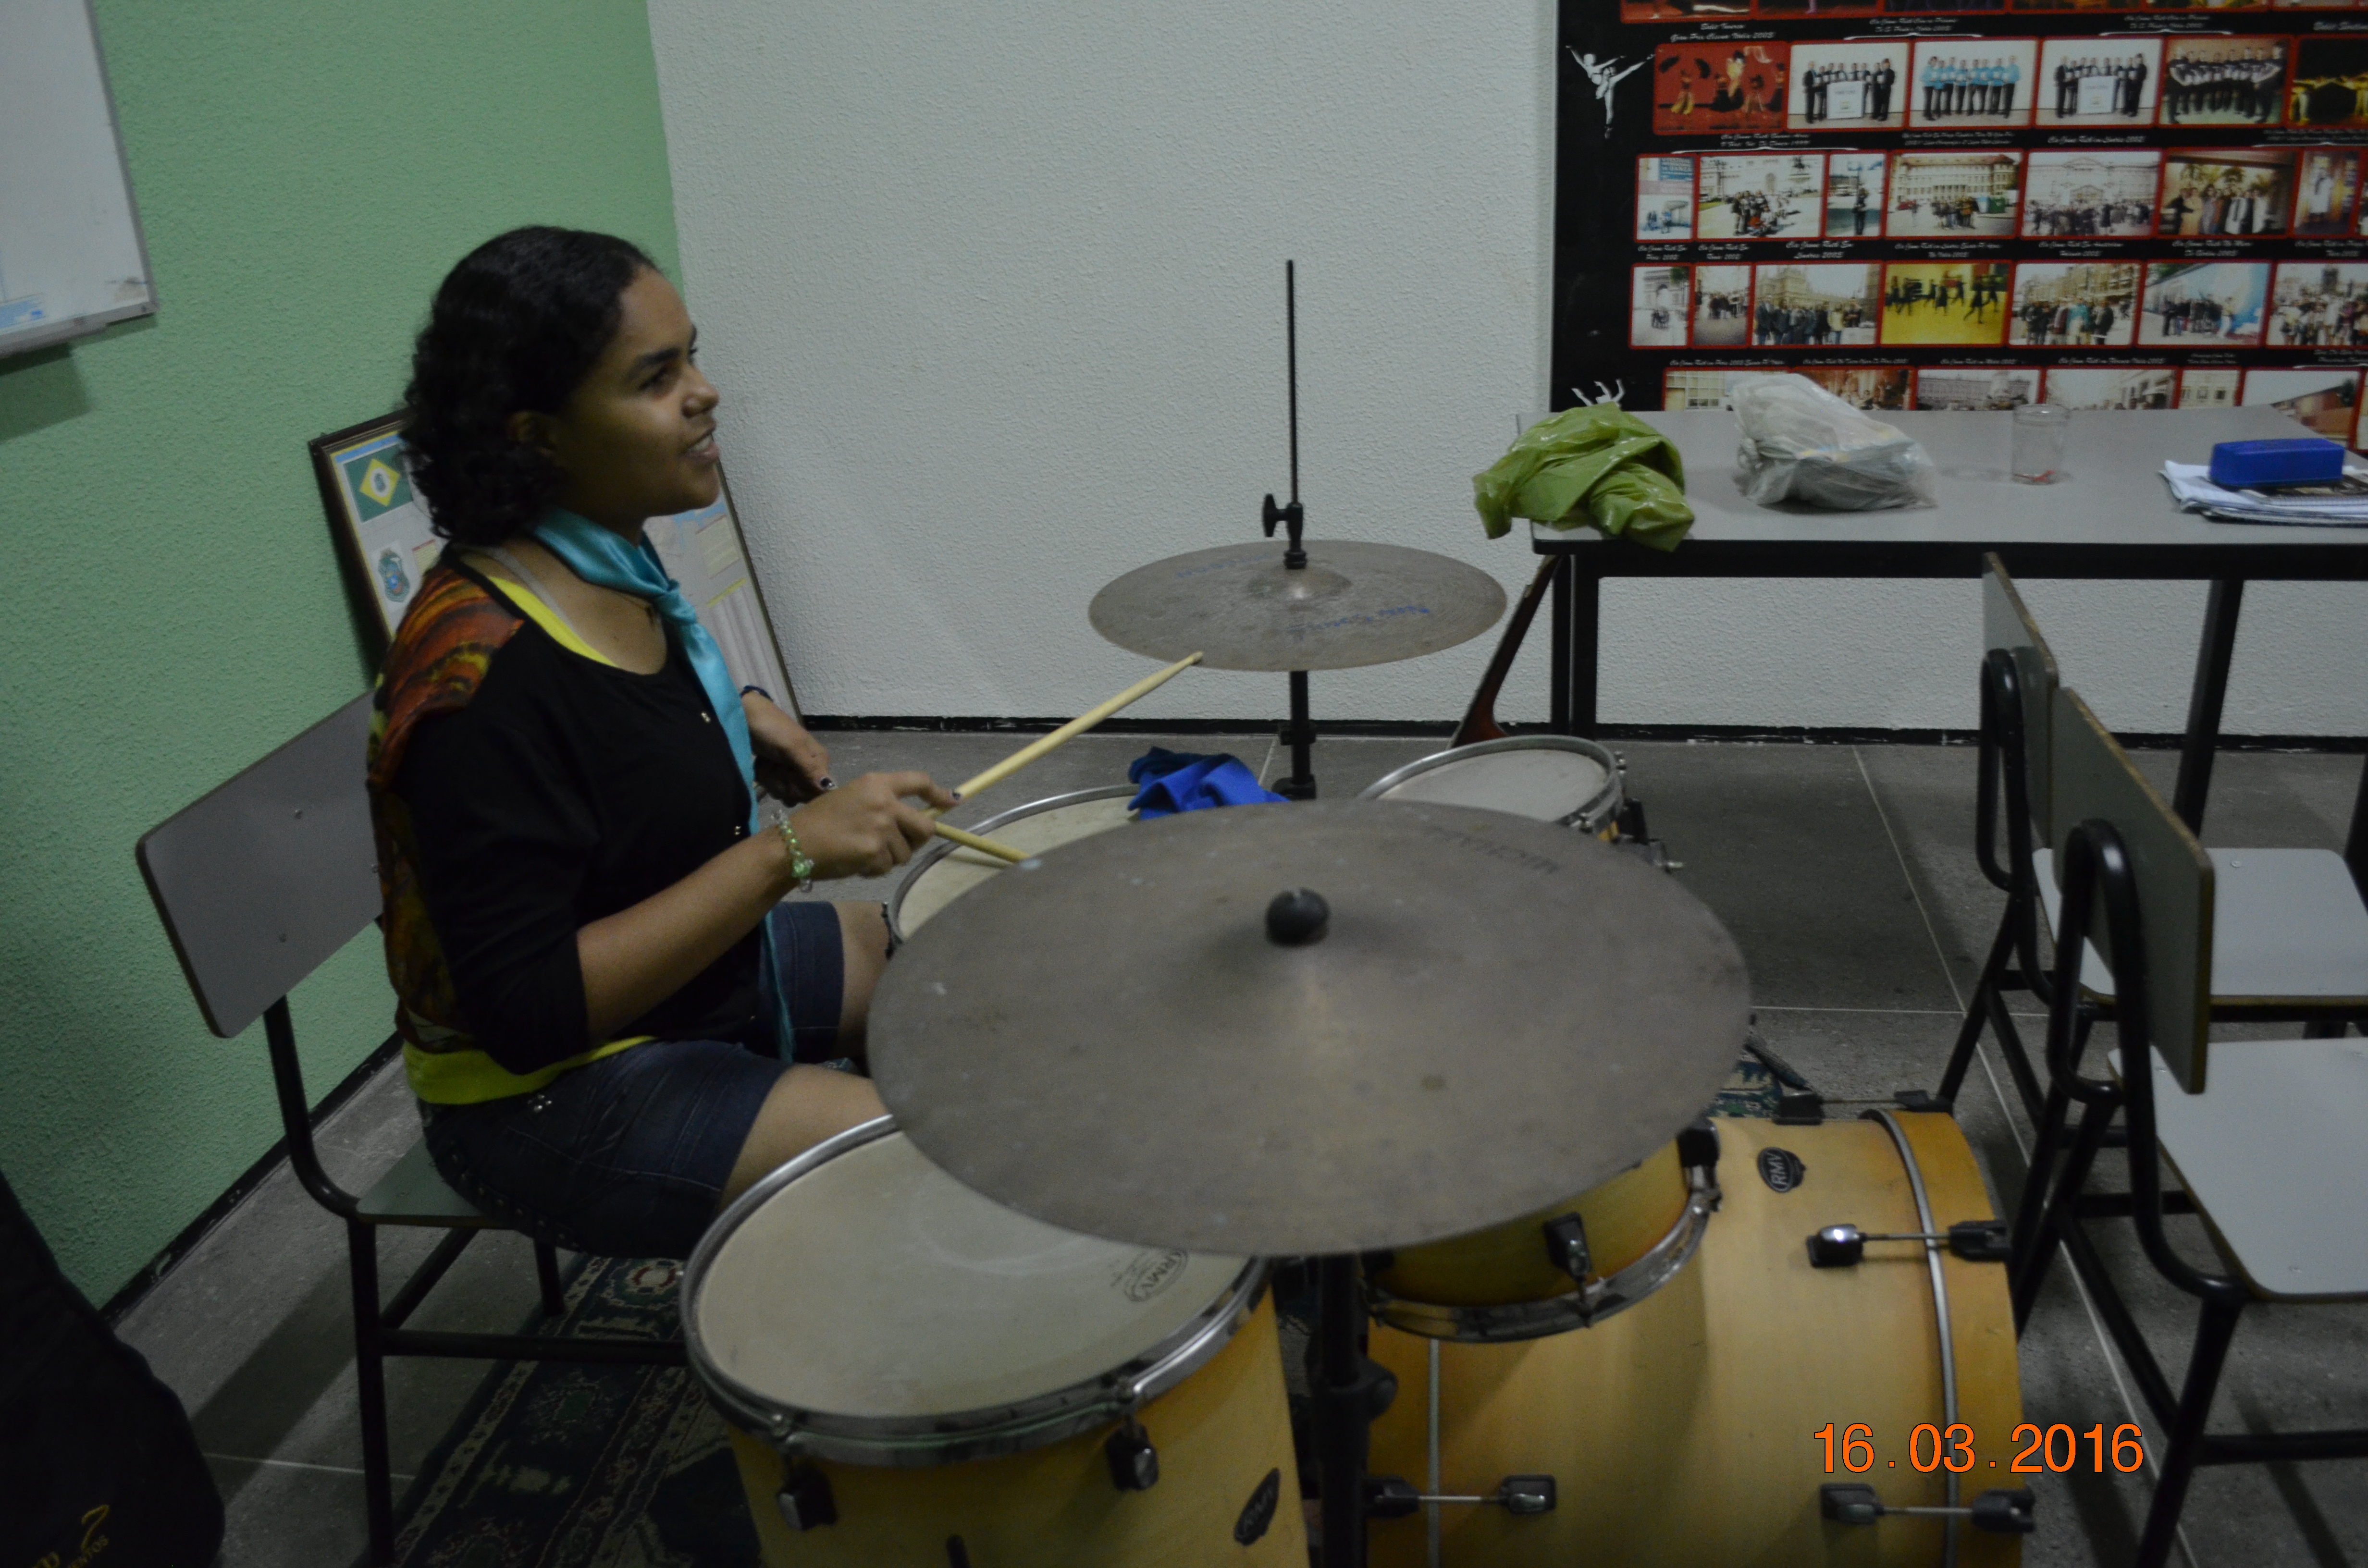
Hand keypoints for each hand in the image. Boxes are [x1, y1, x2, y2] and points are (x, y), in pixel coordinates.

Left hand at [744, 692, 831, 803]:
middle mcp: (809, 768)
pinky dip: (766, 778)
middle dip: (784, 785)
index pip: (818, 791)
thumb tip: (829, 788)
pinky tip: (761, 766)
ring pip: (786, 792)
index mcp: (819, 760)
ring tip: (766, 765)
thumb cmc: (771, 729)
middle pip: (801, 794)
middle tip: (775, 768)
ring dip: (772, 781)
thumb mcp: (791, 748)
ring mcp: (792, 770)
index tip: (789, 779)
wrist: (745, 716)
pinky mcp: (778, 771)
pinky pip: (775, 787)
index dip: (802, 790)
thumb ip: (809, 768)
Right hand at [785, 771, 957, 880]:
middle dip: (917, 839)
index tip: (953, 802)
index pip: (918, 782)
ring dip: (889, 857)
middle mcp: (884, 802)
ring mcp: (881, 828)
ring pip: (906, 852)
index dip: (938, 793)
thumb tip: (908, 820)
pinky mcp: (875, 852)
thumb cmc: (818, 821)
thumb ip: (881, 804)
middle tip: (898, 845)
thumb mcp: (851, 798)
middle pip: (925, 826)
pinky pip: (887, 867)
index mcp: (876, 783)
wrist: (793, 844)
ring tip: (863, 851)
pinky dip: (874, 869)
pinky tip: (855, 862)